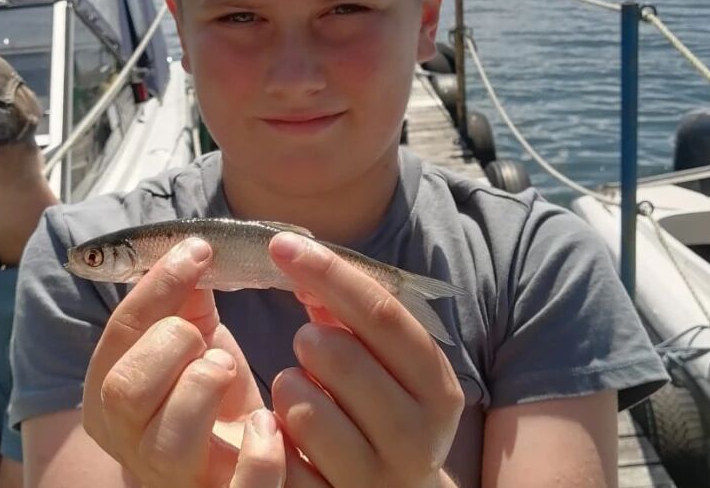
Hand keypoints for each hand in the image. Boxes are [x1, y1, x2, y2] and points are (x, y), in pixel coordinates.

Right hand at [83, 238, 297, 486]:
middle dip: (173, 345)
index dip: (158, 286)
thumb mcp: (194, 347)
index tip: (198, 250)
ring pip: (169, 442)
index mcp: (112, 401)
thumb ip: (185, 305)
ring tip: (230, 372)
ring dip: (205, 388)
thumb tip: (192, 250)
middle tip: (209, 339)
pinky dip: (260, 453)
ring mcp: (176, 481)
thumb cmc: (212, 400)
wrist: (234, 466)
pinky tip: (269, 423)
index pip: (119, 336)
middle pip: (126, 390)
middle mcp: (133, 447)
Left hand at [269, 232, 464, 487]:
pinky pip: (279, 458)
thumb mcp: (385, 367)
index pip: (382, 313)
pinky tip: (287, 435)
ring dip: (287, 388)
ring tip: (301, 395)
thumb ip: (350, 316)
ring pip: (302, 408)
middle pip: (341, 356)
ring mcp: (374, 478)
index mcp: (437, 388)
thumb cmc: (383, 415)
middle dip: (308, 338)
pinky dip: (272, 435)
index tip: (281, 244)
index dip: (329, 273)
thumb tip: (300, 262)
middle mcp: (417, 437)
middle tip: (307, 344)